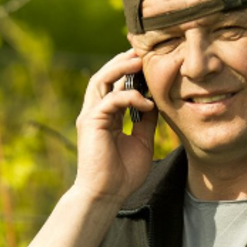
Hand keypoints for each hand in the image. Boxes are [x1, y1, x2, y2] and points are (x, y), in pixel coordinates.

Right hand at [74, 49, 157, 205]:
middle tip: (144, 51)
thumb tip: (155, 102)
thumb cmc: (122, 174)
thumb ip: (145, 121)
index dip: (130, 71)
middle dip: (123, 61)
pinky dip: (130, 97)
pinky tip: (147, 103)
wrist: (106, 195)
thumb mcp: (141, 142)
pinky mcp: (91, 121)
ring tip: (140, 61)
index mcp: (107, 116)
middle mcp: (96, 112)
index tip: (149, 63)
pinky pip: (111, 99)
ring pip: (102, 79)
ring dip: (121, 67)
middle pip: (106, 75)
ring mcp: (91, 115)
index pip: (116, 85)